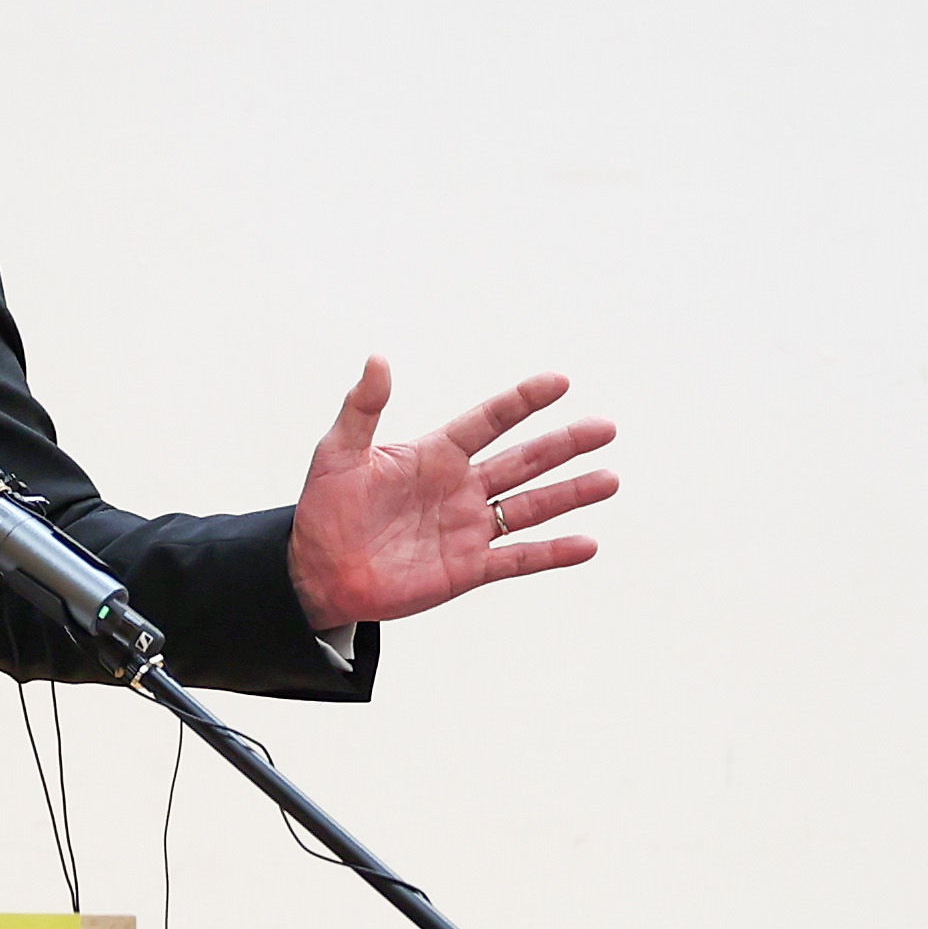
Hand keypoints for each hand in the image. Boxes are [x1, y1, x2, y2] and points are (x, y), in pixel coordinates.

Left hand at [285, 358, 615, 628]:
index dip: (521, 401)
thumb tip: (377, 358)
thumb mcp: (338, 452)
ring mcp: (467, 528)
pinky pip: (518, 559)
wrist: (317, 569)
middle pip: (523, 461)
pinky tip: (587, 544)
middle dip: (564, 444)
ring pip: (530, 506)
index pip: (487, 421)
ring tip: (610, 479)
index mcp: (435, 454)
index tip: (559, 381)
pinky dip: (552, 553)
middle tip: (605, 427)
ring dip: (570, 493)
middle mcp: (460, 488)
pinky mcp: (467, 568)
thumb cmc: (325, 507)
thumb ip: (362, 408)